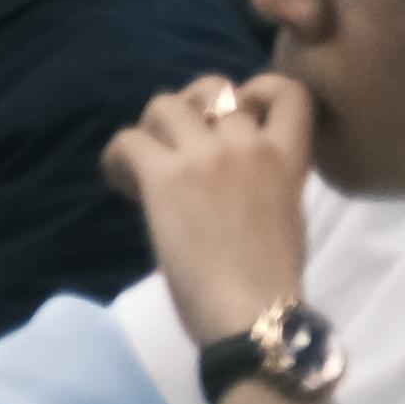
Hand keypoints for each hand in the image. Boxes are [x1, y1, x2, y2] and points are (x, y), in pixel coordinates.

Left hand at [107, 68, 320, 355]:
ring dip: (150, 130)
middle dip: (190, 107)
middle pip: (211, 88)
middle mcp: (248, 146)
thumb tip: (227, 172)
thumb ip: (264, 179)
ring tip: (145, 167)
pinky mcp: (165, 176)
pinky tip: (123, 186)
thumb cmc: (270, 283)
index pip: (287, 90)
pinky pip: (126, 140)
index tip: (237, 114)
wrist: (253, 316)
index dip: (256, 90)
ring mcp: (206, 157)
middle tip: (177, 144)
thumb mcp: (285, 215)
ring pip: (163, 105)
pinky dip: (116, 160)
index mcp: (288, 160)